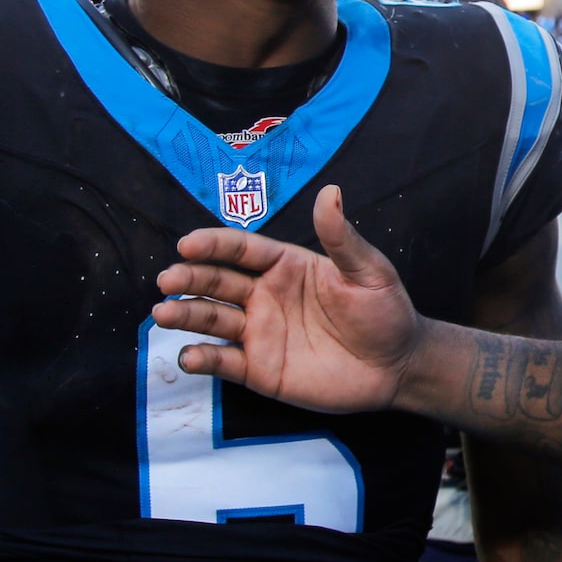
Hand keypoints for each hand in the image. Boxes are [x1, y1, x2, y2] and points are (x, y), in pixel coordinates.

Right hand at [154, 186, 421, 411]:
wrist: (398, 365)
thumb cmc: (385, 310)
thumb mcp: (368, 270)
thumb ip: (341, 237)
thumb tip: (330, 192)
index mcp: (285, 265)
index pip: (241, 250)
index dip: (213, 245)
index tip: (188, 243)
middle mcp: (264, 295)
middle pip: (217, 281)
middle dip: (190, 278)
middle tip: (168, 278)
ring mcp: (259, 332)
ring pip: (212, 319)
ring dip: (185, 314)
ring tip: (164, 313)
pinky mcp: (259, 369)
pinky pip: (224, 362)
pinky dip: (202, 359)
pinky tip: (188, 356)